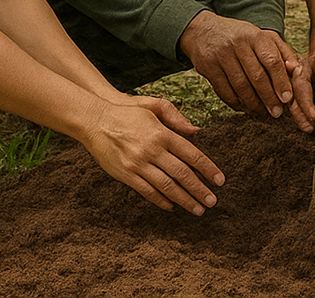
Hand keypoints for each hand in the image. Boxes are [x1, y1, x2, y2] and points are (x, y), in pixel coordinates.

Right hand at [84, 95, 224, 213]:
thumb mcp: (153, 105)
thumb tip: (196, 132)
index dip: (208, 169)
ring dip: (184, 199)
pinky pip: (146, 191)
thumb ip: (177, 117)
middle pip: (182, 174)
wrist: (94, 120)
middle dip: (199, 190)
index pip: (192, 154)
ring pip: (166, 186)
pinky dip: (160, 200)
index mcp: (162, 132)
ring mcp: (137, 164)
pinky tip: (172, 206)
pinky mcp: (125, 174)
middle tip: (212, 201)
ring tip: (197, 209)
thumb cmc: (127, 112)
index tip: (220, 180)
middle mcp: (151, 150)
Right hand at [179, 12, 298, 119]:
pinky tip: (244, 106)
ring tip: (262, 112)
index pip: (271, 60)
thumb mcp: (262, 36)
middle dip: (268, 97)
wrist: (203, 30)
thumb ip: (282, 51)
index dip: (280, 81)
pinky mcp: (207, 67)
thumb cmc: (240, 36)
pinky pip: (223, 90)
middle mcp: (237, 44)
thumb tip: (296, 71)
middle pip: (256, 76)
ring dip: (253, 103)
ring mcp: (220, 55)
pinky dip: (235, 102)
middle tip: (277, 113)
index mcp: (254, 35)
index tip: (287, 99)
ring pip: (240, 86)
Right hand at [293, 45, 314, 131]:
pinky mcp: (299, 89)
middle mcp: (295, 75)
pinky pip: (296, 103)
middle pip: (291, 96)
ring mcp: (295, 82)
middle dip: (299, 114)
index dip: (306, 103)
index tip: (314, 117)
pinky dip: (301, 114)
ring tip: (308, 128)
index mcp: (303, 66)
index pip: (301, 86)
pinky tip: (307, 123)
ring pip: (292, 101)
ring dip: (299, 117)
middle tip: (309, 128)